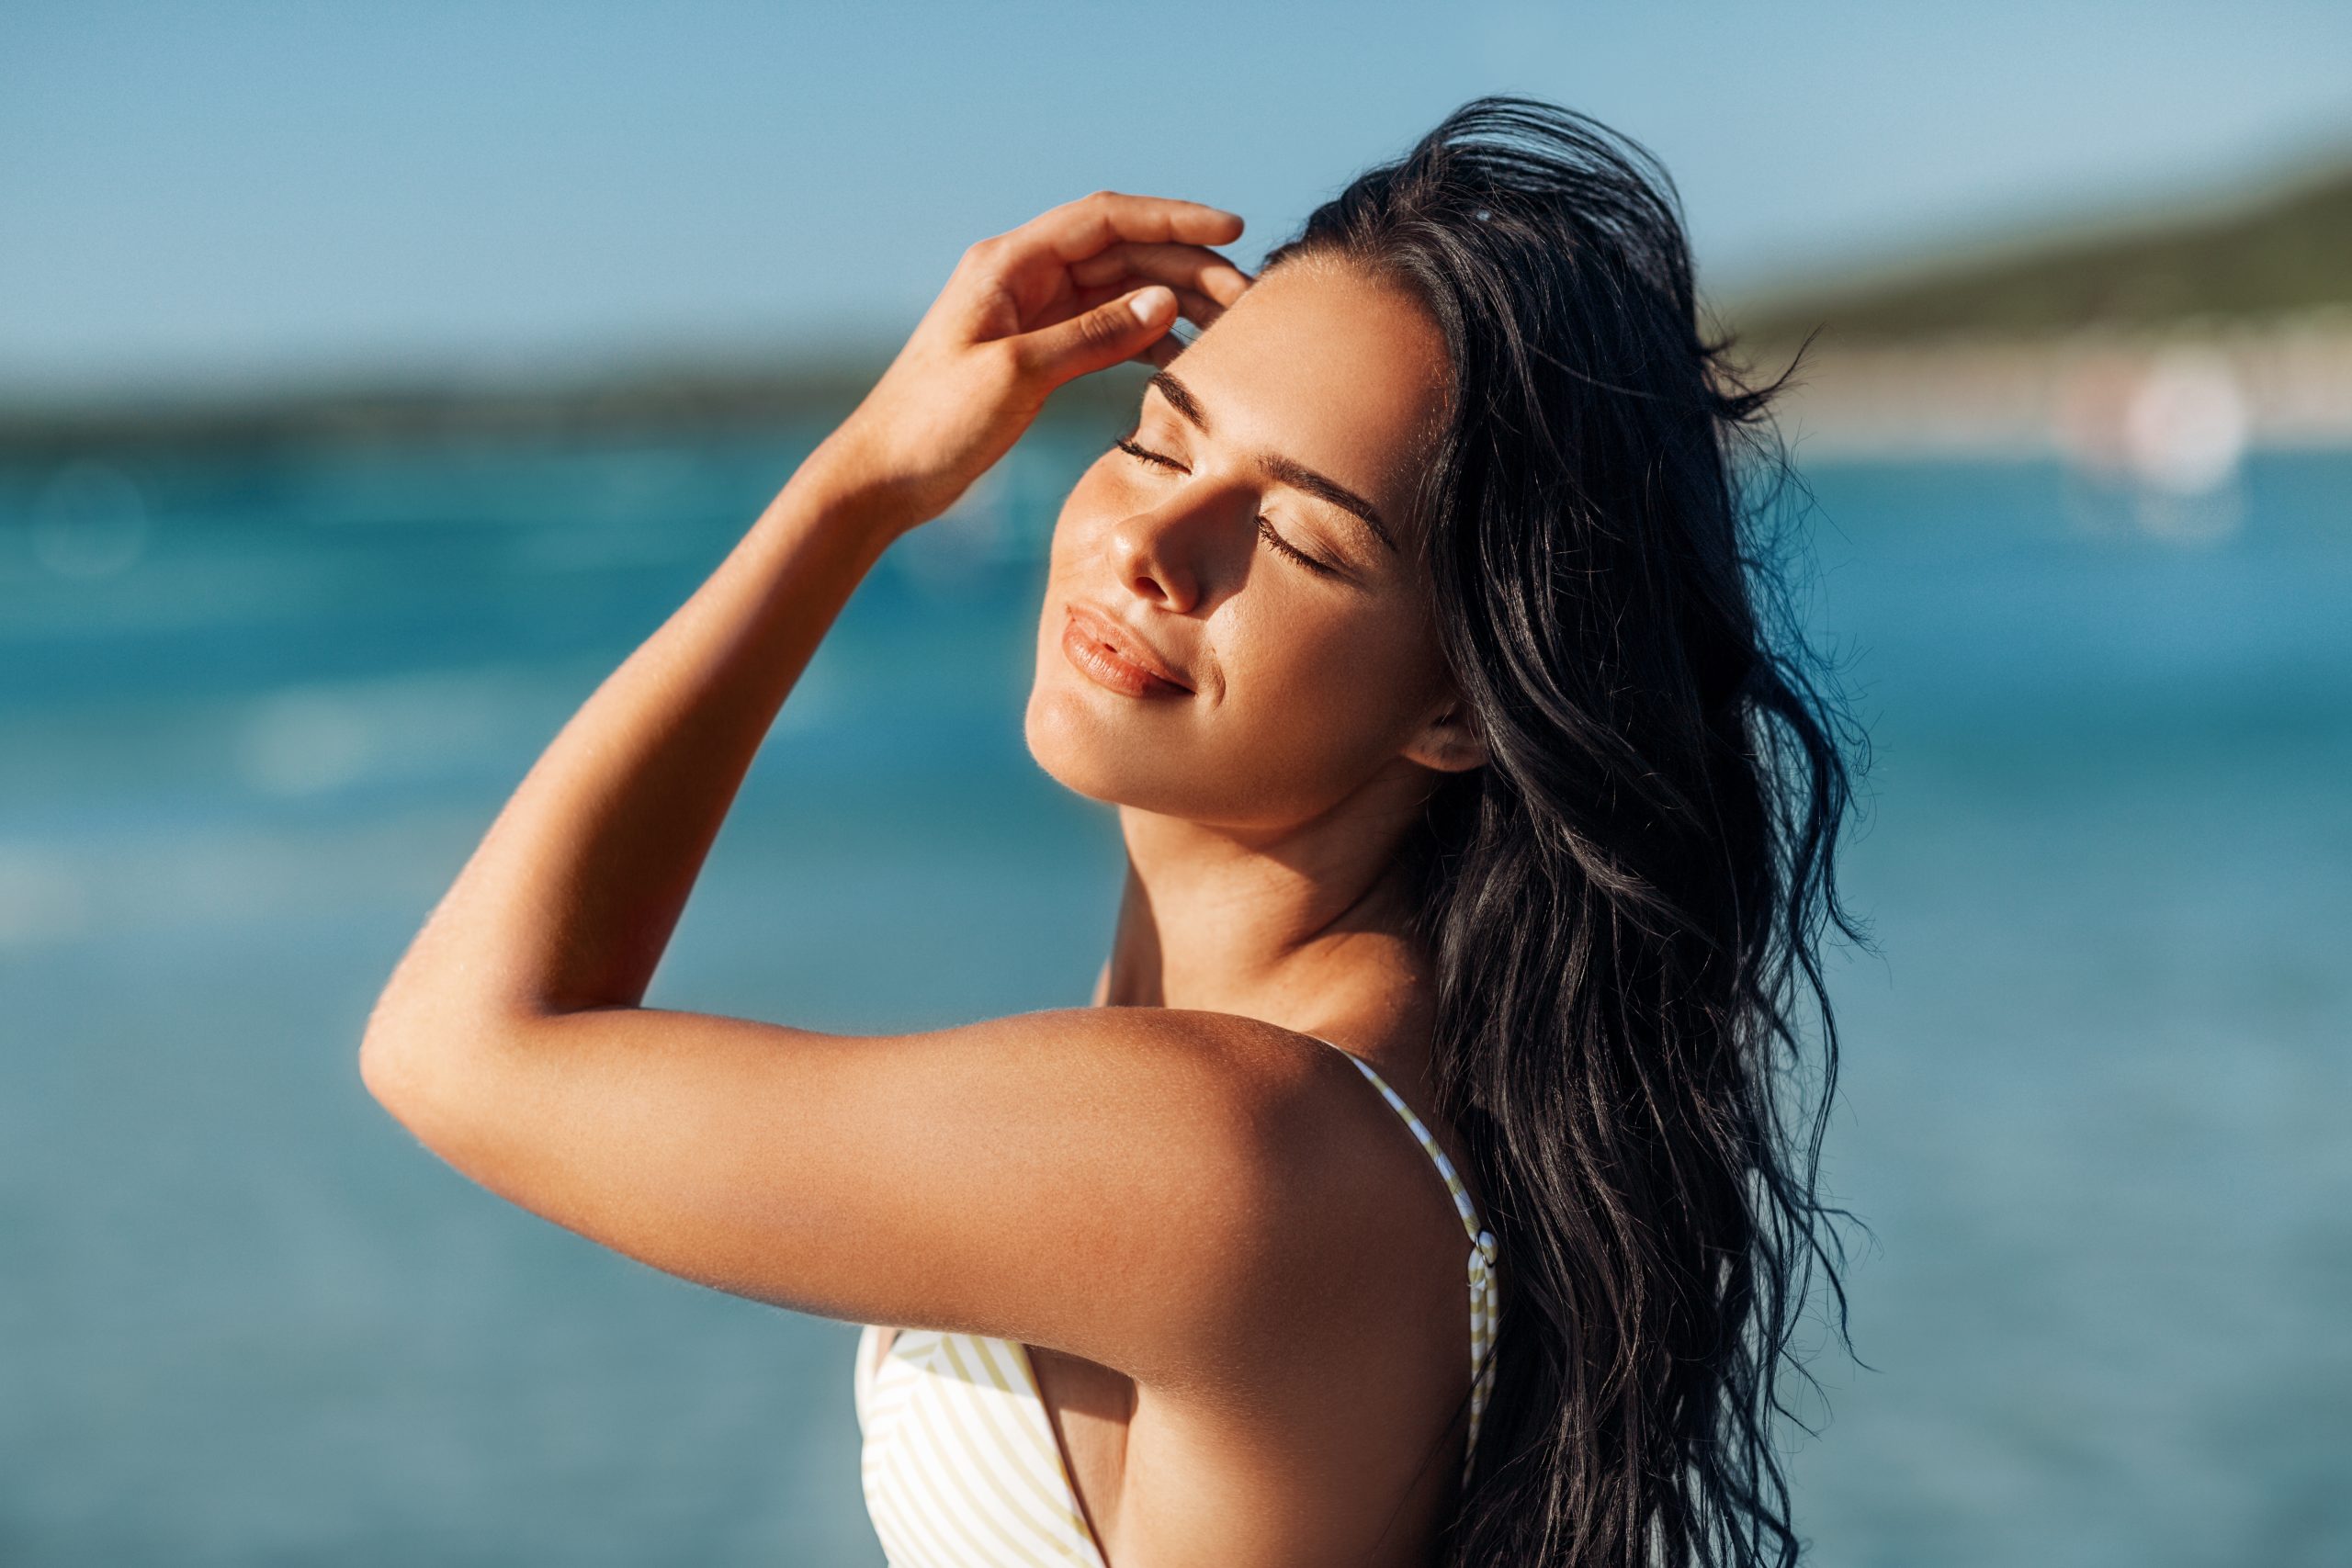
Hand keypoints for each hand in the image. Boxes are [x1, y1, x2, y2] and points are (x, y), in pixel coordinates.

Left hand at [816, 191, 1250, 528]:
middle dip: (1187, 267)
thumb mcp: (1018, 375)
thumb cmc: (933, 423)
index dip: (1174, 219)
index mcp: (1010, 263)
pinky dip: (1147, 340)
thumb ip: (1094, 334)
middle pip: (1123, 253)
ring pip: (1121, 292)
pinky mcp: (1038, 354)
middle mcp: (1024, 277)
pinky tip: (1184, 361)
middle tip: (1246, 297)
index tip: (1233, 230)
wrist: (882, 478)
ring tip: (1229, 328)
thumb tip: (1165, 300)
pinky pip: (1106, 332)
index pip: (1106, 219)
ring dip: (1174, 303)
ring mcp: (1032, 315)